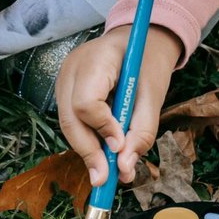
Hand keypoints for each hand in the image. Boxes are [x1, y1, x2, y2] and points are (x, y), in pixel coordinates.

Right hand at [56, 25, 180, 187]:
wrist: (140, 39)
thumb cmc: (148, 62)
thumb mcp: (154, 95)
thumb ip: (142, 132)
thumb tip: (124, 168)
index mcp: (97, 59)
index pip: (86, 102)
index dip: (102, 129)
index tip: (120, 147)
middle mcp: (72, 68)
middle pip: (69, 119)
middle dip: (89, 152)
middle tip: (106, 180)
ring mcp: (64, 79)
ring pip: (67, 125)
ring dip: (88, 150)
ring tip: (109, 171)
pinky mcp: (65, 91)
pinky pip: (71, 121)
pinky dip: (87, 139)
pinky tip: (103, 152)